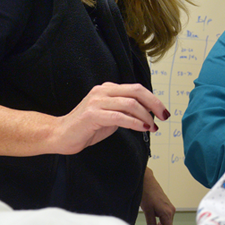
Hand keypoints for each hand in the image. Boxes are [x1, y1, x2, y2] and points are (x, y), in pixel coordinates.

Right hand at [52, 83, 168, 153]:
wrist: (60, 135)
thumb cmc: (86, 128)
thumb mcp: (111, 117)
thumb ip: (126, 112)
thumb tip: (148, 114)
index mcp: (107, 89)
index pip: (136, 89)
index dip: (153, 99)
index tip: (163, 112)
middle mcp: (103, 91)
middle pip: (136, 91)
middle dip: (154, 104)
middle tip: (164, 116)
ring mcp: (97, 101)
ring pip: (130, 104)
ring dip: (146, 116)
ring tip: (152, 127)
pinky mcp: (93, 114)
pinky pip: (120, 116)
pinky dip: (135, 123)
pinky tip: (142, 128)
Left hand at [140, 168, 175, 224]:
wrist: (147, 181)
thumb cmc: (147, 193)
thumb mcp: (147, 212)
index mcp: (167, 213)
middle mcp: (171, 211)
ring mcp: (170, 208)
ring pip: (166, 224)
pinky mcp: (167, 206)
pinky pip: (165, 219)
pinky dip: (159, 223)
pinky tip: (152, 223)